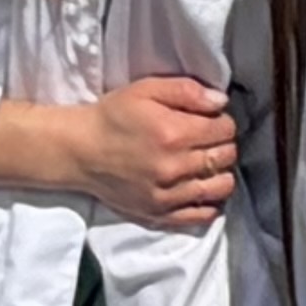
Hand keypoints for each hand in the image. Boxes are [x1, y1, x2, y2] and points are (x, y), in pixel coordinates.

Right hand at [78, 75, 237, 228]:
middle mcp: (174, 168)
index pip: (225, 130)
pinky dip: (210, 202)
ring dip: (220, 172)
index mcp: (175, 133)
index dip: (221, 122)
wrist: (80, 151)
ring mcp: (168, 195)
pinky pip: (201, 215)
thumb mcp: (147, 89)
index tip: (209, 122)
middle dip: (222, 145)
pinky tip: (201, 188)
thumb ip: (188, 91)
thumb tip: (221, 102)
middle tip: (206, 141)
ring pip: (220, 187)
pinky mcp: (159, 214)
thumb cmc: (113, 116)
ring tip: (205, 164)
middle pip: (226, 157)